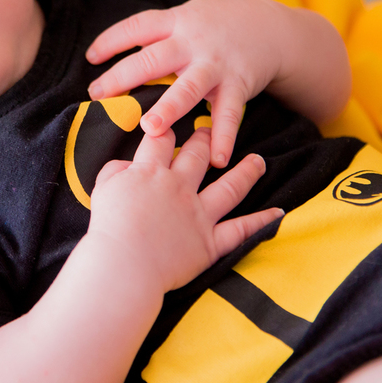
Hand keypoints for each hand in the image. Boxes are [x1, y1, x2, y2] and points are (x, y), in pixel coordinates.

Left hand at [86, 0, 285, 167]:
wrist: (271, 28)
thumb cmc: (217, 26)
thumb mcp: (187, 18)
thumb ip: (157, 35)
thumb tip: (113, 54)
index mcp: (177, 22)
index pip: (138, 26)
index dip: (112, 40)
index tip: (91, 58)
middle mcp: (194, 42)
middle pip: (154, 58)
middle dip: (124, 77)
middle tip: (98, 96)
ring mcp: (216, 64)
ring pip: (189, 87)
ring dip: (170, 108)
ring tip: (151, 128)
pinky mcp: (239, 84)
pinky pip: (230, 114)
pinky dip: (225, 137)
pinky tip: (218, 159)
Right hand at [87, 125, 282, 293]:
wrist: (124, 263)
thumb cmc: (108, 227)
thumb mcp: (103, 188)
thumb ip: (116, 170)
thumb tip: (128, 165)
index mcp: (151, 172)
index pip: (162, 140)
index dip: (166, 127)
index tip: (172, 118)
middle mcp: (180, 187)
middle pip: (198, 155)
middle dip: (206, 138)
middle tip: (212, 130)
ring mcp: (199, 214)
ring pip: (230, 186)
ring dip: (247, 171)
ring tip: (258, 161)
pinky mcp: (210, 242)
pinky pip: (241, 229)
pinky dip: (261, 221)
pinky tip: (278, 212)